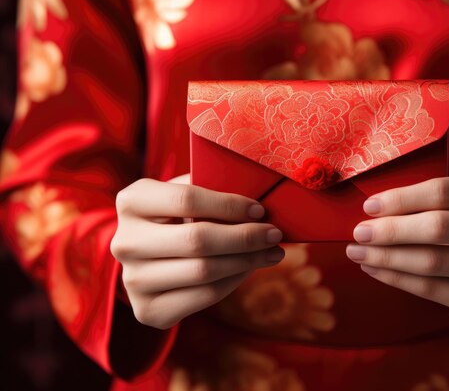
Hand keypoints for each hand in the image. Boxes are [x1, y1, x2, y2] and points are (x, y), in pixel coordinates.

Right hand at [110, 174, 283, 328]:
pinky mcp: (148, 310)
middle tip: (275, 234)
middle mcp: (124, 242)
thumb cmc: (176, 218)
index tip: (260, 209)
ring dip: (248, 261)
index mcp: (132, 201)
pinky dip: (235, 281)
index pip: (187, 199)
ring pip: (204, 271)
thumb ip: (210, 187)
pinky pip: (205, 296)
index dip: (229, 205)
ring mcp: (133, 280)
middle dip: (245, 237)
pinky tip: (250, 269)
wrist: (148, 260)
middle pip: (198, 240)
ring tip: (273, 253)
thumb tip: (260, 190)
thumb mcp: (183, 193)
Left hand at [346, 171, 448, 319]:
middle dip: (391, 231)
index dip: (401, 199)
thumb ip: (425, 197)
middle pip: (439, 228)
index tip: (369, 206)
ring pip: (432, 263)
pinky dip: (397, 279)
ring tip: (358, 253)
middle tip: (359, 233)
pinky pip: (433, 290)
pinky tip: (375, 270)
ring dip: (387, 258)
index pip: (443, 192)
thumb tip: (371, 211)